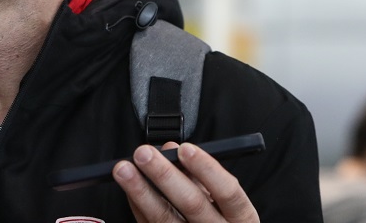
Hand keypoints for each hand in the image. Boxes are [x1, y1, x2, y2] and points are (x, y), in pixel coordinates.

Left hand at [111, 142, 258, 221]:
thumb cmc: (221, 218)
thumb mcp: (223, 200)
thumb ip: (201, 175)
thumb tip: (173, 150)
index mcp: (241, 218)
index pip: (228, 193)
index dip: (207, 169)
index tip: (185, 149)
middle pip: (192, 204)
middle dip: (165, 175)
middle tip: (144, 154)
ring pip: (165, 218)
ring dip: (140, 191)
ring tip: (124, 170)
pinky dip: (138, 206)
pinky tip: (129, 190)